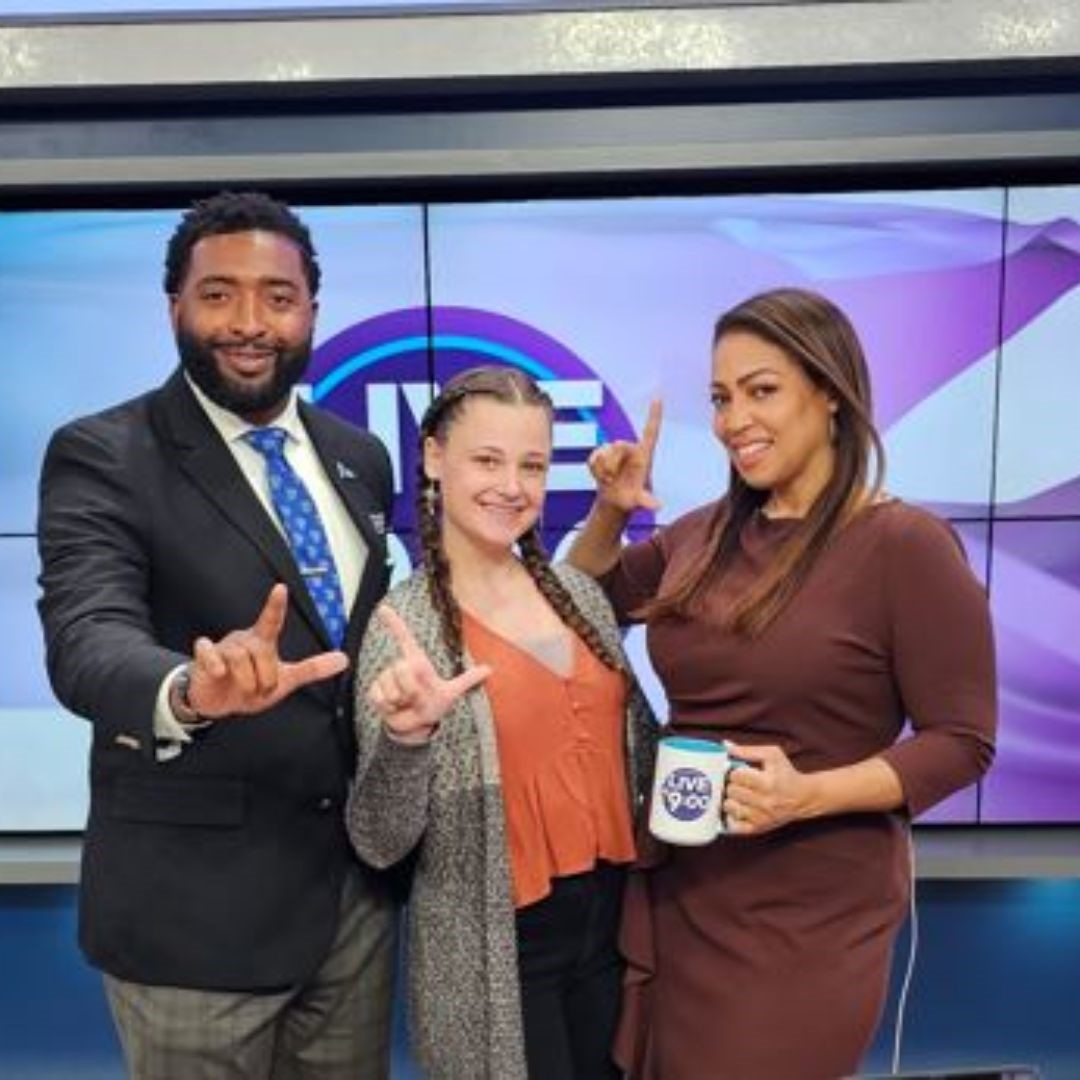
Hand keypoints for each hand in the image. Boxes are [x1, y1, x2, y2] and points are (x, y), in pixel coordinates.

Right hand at [185, 584, 347, 718]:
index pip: (272, 620)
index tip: (281, 588)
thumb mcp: (286, 680)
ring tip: (244, 689)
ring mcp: (223, 647)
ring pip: (241, 659)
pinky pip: (211, 655)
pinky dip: (216, 666)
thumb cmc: (252, 685)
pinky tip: (219, 673)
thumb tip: (344, 659)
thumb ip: (313, 669)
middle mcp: (244, 640)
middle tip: (261, 689)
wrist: (219, 703)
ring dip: (247, 683)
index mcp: (263, 641)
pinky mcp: (205, 658)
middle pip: (262, 652)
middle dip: (266, 679)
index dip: (275, 605)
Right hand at [367, 605, 490, 744]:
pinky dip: (391, 708)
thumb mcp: (451, 693)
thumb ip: (468, 680)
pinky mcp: (375, 692)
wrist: (415, 724)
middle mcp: (400, 666)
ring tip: (407, 703)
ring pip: (393, 687)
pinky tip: (395, 708)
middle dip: (413, 689)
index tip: (382, 607)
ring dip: (402, 701)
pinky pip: (381, 697)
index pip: (404, 638)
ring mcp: (386, 678)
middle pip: (403, 669)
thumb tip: (490, 669)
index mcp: (416, 661)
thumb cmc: (433, 705)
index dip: (394, 623)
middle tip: (418, 698)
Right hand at [587, 399, 662, 513]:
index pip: (650, 431)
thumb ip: (646, 502)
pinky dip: (594, 469)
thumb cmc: (631, 498)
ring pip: (604, 451)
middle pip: (619, 445)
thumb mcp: (638, 501)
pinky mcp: (601, 454)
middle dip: (613, 463)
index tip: (658, 397)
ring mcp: (615, 450)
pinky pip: (593, 456)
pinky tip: (600, 477)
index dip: (654, 415)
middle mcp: (630, 449)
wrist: (614, 500)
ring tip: (609, 480)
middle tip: (613, 479)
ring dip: (604, 469)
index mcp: (644, 455)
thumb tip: (657, 506)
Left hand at [722, 742, 811, 834]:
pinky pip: (733, 825)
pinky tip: (737, 809)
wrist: (802, 797)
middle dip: (732, 785)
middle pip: (731, 791)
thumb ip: (748, 750)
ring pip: (729, 807)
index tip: (740, 772)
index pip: (735, 776)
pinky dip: (731, 817)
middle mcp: (765, 802)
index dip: (734, 771)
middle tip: (739, 784)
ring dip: (730, 799)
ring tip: (738, 795)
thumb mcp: (772, 755)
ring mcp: (761, 818)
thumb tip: (726, 747)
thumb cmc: (785, 773)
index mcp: (768, 782)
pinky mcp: (758, 829)